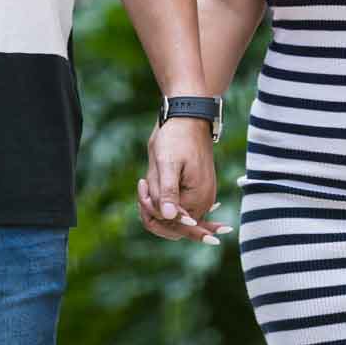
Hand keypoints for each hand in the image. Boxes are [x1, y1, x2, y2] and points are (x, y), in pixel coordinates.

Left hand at [136, 119, 228, 244]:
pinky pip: (175, 208)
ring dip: (154, 204)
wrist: (188, 118)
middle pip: (171, 226)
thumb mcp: (168, 163)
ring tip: (146, 181)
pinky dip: (161, 200)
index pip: (170, 224)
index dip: (151, 210)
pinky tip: (152, 184)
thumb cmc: (177, 138)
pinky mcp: (194, 193)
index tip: (143, 185)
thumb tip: (168, 217)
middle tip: (143, 183)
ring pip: (170, 218)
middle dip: (151, 209)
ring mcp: (200, 199)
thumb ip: (168, 191)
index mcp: (198, 198)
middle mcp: (203, 204)